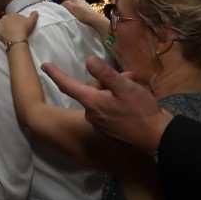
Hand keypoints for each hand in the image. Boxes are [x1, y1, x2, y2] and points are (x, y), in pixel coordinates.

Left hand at [0, 11, 37, 43]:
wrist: (16, 38)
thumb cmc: (24, 29)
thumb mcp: (31, 21)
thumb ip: (34, 15)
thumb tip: (35, 11)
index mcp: (13, 14)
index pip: (13, 17)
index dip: (15, 22)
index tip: (17, 26)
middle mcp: (5, 17)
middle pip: (6, 20)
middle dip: (8, 24)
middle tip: (12, 30)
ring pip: (0, 25)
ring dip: (1, 28)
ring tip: (5, 34)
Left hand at [42, 57, 170, 154]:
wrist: (156, 138)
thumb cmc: (140, 111)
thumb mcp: (124, 87)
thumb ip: (105, 74)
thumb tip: (89, 61)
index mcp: (92, 102)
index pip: (68, 85)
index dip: (55, 74)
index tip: (44, 65)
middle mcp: (92, 114)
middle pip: (91, 89)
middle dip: (106, 81)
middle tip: (129, 77)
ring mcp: (100, 124)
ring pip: (102, 98)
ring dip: (114, 90)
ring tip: (134, 88)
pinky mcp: (109, 131)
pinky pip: (108, 110)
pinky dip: (117, 102)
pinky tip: (133, 102)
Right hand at [61, 0, 108, 28]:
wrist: (94, 19)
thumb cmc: (82, 14)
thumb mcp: (72, 8)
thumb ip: (66, 4)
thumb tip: (62, 4)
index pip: (66, 3)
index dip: (63, 8)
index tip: (62, 14)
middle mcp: (80, 1)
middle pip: (71, 5)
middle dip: (69, 9)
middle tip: (68, 16)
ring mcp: (85, 5)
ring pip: (76, 8)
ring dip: (74, 12)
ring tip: (74, 17)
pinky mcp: (88, 9)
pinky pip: (81, 11)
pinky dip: (79, 13)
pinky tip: (80, 17)